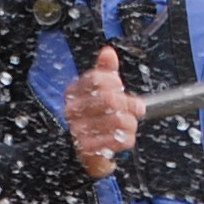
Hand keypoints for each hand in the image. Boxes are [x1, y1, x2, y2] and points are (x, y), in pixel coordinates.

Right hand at [64, 43, 138, 178]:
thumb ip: (105, 71)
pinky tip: (122, 138)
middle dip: (127, 104)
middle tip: (131, 109)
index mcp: (73, 92)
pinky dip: (127, 139)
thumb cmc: (95, 117)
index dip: (115, 83)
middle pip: (109, 99)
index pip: (97, 79)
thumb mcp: (100, 90)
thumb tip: (108, 53)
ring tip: (127, 125)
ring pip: (118, 120)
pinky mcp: (87, 149)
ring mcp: (78, 130)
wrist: (89, 150)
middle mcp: (72, 111)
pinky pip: (118, 140)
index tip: (121, 89)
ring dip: (130, 123)